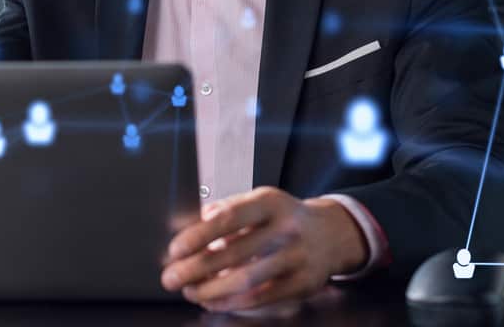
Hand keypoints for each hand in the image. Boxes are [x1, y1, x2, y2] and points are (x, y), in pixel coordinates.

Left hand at [160, 187, 367, 312]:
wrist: (332, 234)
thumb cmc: (284, 217)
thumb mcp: (259, 201)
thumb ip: (227, 210)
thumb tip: (189, 224)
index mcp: (269, 201)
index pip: (227, 218)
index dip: (198, 235)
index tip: (175, 249)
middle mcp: (285, 227)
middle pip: (233, 252)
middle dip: (195, 268)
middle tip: (171, 277)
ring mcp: (296, 257)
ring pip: (246, 280)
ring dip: (210, 289)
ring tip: (190, 291)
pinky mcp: (302, 283)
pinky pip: (260, 298)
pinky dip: (231, 302)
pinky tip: (213, 300)